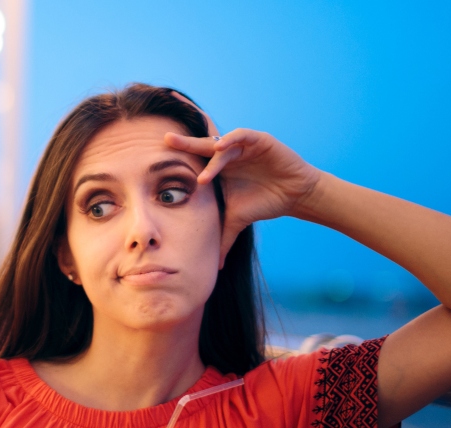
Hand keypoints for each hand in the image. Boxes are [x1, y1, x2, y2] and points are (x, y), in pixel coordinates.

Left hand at [164, 126, 323, 261]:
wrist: (294, 195)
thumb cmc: (263, 203)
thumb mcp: (236, 221)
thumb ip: (222, 240)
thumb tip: (214, 269)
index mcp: (218, 169)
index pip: (194, 161)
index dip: (178, 158)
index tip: (156, 161)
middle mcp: (227, 154)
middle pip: (202, 146)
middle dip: (184, 143)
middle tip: (166, 141)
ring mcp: (243, 146)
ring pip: (222, 146)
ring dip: (212, 158)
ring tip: (203, 178)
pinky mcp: (260, 140)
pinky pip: (243, 135)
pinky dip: (232, 139)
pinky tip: (221, 146)